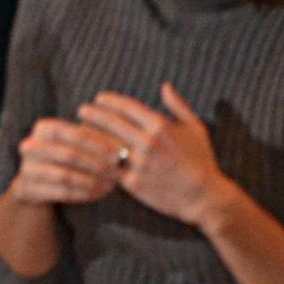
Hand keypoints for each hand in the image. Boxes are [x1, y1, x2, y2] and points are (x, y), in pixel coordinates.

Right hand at [8, 117, 122, 205]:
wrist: (37, 182)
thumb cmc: (66, 158)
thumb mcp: (79, 144)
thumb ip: (98, 142)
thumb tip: (122, 150)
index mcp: (44, 128)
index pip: (74, 133)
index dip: (97, 144)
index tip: (118, 154)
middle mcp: (30, 146)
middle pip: (69, 154)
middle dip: (97, 164)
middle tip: (117, 172)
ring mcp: (26, 168)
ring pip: (65, 176)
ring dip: (92, 181)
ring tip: (110, 184)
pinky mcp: (27, 189)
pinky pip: (61, 192)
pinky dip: (83, 194)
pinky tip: (98, 193)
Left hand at [76, 85, 231, 227]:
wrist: (203, 197)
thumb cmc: (201, 160)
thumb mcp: (196, 128)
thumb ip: (179, 105)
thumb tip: (165, 86)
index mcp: (161, 126)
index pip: (127, 107)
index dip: (110, 101)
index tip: (99, 98)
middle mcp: (147, 143)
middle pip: (111, 123)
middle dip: (93, 114)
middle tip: (82, 110)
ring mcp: (139, 164)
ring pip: (106, 145)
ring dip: (90, 135)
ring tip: (80, 130)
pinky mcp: (133, 183)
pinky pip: (109, 168)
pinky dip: (98, 160)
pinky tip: (88, 155)